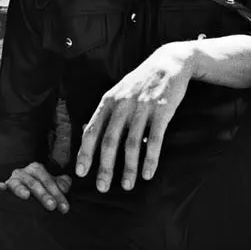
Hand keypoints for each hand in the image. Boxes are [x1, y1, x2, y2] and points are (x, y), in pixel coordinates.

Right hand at [0, 161, 71, 212]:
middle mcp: (25, 172)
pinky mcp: (3, 186)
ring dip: (22, 190)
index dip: (58, 194)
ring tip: (26, 196)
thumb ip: (61, 184)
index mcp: (37, 169)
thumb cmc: (38, 186)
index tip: (64, 207)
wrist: (21, 184)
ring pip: (18, 184)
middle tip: (51, 206)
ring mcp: (13, 179)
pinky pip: (1, 186)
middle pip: (35, 183)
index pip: (49, 181)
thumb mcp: (50, 183)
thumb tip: (65, 186)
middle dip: (44, 194)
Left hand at [75, 43, 193, 192]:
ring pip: (132, 143)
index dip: (85, 152)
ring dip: (128, 168)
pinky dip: (150, 159)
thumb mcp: (120, 92)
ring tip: (127, 185)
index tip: (81, 172)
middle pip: (110, 140)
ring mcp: (143, 107)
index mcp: (109, 100)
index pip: (92, 130)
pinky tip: (147, 174)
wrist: (169, 62)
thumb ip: (107, 113)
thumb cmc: (141, 82)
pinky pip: (155, 140)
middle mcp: (123, 104)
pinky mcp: (162, 110)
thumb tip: (91, 137)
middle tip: (102, 187)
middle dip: (105, 167)